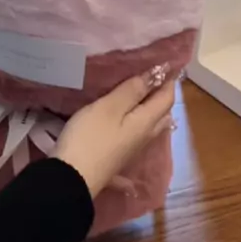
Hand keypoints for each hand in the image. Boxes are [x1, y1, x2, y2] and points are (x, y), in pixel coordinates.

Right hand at [54, 66, 175, 198]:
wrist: (72, 179)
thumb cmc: (90, 137)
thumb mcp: (110, 107)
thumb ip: (133, 90)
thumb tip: (157, 73)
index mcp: (146, 121)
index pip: (166, 97)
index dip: (168, 80)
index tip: (166, 62)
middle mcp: (145, 136)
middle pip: (162, 113)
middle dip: (163, 94)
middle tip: (156, 76)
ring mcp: (132, 149)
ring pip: (151, 126)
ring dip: (152, 109)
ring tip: (144, 95)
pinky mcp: (119, 157)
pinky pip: (138, 135)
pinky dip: (140, 122)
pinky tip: (130, 123)